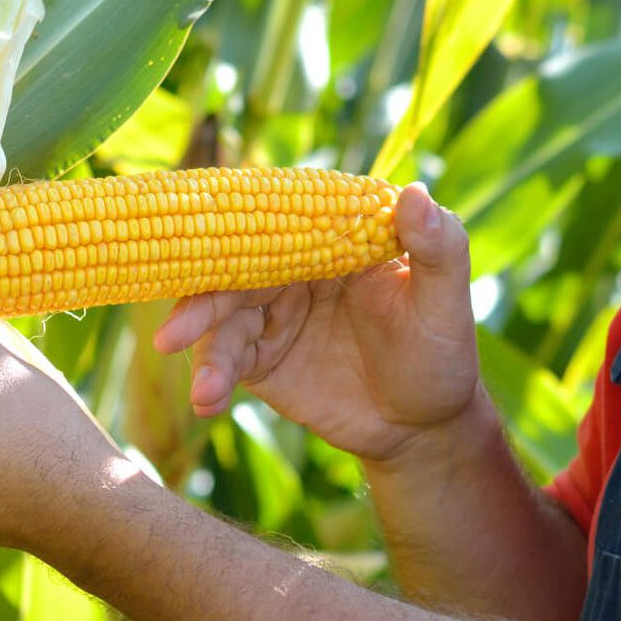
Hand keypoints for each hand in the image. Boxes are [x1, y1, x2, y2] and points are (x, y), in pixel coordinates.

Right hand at [153, 182, 482, 466]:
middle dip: (201, 297)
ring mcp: (274, 313)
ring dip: (200, 344)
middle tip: (173, 332)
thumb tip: (415, 193)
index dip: (239, 221)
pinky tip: (207, 402)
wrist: (423, 428)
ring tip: (206, 387)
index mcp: (335, 239)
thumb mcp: (447, 304)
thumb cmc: (441, 354)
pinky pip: (225, 359)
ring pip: (221, 314)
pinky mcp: (260, 357)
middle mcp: (296, 269)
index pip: (281, 215)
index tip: (200, 231)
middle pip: (234, 266)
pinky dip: (211, 377)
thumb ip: (439, 249)